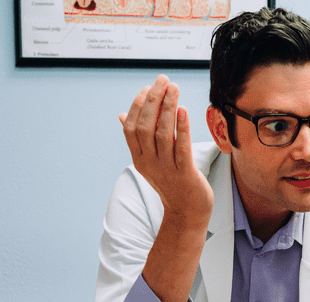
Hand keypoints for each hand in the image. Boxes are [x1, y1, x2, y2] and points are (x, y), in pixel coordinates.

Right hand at [120, 75, 213, 220]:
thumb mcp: (150, 161)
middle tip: (163, 80)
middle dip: (153, 100)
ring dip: (167, 107)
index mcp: (139, 158)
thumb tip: (122, 115)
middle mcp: (149, 163)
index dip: (138, 105)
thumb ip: (138, 139)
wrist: (187, 212)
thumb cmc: (172, 182)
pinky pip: (181, 147)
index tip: (148, 87)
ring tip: (173, 88)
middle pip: (146, 126)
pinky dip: (181, 127)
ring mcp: (166, 169)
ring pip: (162, 133)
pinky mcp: (184, 173)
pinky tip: (183, 110)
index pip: (132, 127)